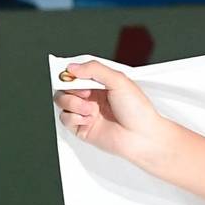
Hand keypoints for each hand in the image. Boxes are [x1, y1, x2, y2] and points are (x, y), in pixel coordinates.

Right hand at [53, 61, 169, 166]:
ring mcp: (86, 112)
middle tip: (86, 93)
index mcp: (100, 84)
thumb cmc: (138, 111)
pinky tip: (89, 119)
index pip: (76, 74)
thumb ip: (95, 69)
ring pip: (62, 102)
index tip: (70, 73)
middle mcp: (92, 97)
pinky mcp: (81, 128)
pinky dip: (74, 117)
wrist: (142, 136)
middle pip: (65, 87)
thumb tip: (72, 67)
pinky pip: (64, 119)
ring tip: (91, 109)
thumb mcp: (119, 81)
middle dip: (71, 88)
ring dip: (73, 103)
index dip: (70, 73)